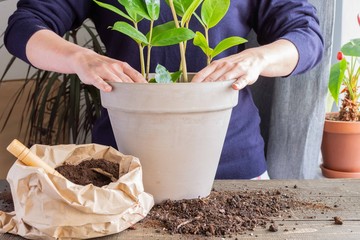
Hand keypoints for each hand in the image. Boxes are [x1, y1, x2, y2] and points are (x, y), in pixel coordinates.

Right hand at [26, 29, 146, 92]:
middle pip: (127, 81)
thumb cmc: (103, 67)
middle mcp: (114, 67)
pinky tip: (108, 89)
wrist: (83, 58)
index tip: (150, 93)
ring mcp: (103, 70)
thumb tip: (144, 87)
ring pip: (115, 80)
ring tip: (129, 99)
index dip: (143, 85)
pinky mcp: (92, 74)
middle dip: (135, 91)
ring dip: (122, 89)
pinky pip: (98, 80)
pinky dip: (103, 85)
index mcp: (122, 66)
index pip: (136, 76)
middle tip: (141, 101)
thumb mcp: (118, 68)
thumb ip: (129, 76)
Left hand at [191, 39, 298, 89]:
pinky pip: (242, 79)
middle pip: (212, 78)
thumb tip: (196, 84)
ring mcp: (237, 69)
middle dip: (203, 87)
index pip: (203, 73)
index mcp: (217, 64)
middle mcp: (225, 66)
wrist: (255, 57)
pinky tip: (234, 87)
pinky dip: (238, 83)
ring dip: (217, 86)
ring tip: (209, 95)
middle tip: (196, 97)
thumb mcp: (221, 65)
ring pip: (225, 78)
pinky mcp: (247, 75)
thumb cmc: (234, 64)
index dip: (195, 82)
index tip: (188, 90)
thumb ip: (210, 73)